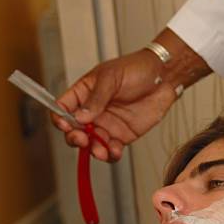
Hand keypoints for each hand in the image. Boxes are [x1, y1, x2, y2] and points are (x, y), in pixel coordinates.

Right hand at [50, 49, 176, 161]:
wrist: (163, 78)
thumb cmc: (136, 69)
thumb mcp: (111, 77)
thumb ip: (96, 98)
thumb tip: (80, 116)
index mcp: (84, 93)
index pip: (63, 108)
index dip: (60, 117)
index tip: (64, 124)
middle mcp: (93, 112)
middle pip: (75, 130)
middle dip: (75, 138)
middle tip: (82, 139)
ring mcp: (107, 125)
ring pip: (93, 143)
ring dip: (94, 150)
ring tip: (100, 150)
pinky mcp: (122, 135)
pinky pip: (112, 149)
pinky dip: (111, 154)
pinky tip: (114, 151)